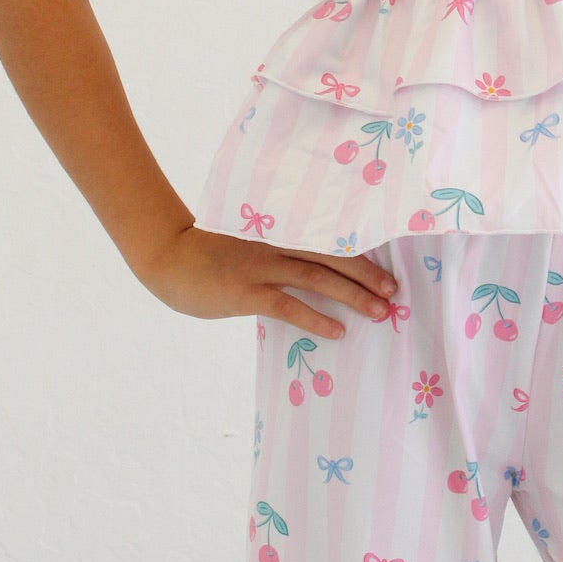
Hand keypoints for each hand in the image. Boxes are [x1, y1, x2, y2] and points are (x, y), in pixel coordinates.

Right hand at [131, 222, 397, 335]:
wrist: (168, 255)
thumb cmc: (210, 253)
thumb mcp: (249, 245)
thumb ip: (279, 253)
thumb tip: (315, 271)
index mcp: (281, 230)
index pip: (329, 237)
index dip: (361, 250)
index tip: (389, 262)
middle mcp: (277, 244)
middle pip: (333, 255)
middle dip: (367, 274)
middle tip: (394, 290)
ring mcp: (261, 266)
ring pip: (318, 278)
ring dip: (353, 296)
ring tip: (380, 311)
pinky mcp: (246, 291)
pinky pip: (288, 305)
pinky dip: (315, 318)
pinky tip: (338, 330)